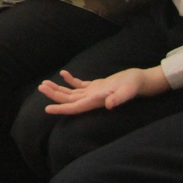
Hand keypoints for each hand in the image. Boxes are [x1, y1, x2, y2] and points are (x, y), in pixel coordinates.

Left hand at [39, 66, 167, 115]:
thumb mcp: (127, 91)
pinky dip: (71, 80)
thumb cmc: (134, 86)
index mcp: (96, 101)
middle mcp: (92, 99)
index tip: (47, 109)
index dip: (61, 108)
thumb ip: (118, 98)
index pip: (75, 107)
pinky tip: (63, 74)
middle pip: (69, 99)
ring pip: (72, 93)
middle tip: (41, 87)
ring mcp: (94, 93)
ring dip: (59, 88)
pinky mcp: (97, 86)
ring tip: (45, 83)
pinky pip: (80, 85)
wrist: (142, 81)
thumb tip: (109, 105)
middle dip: (54, 95)